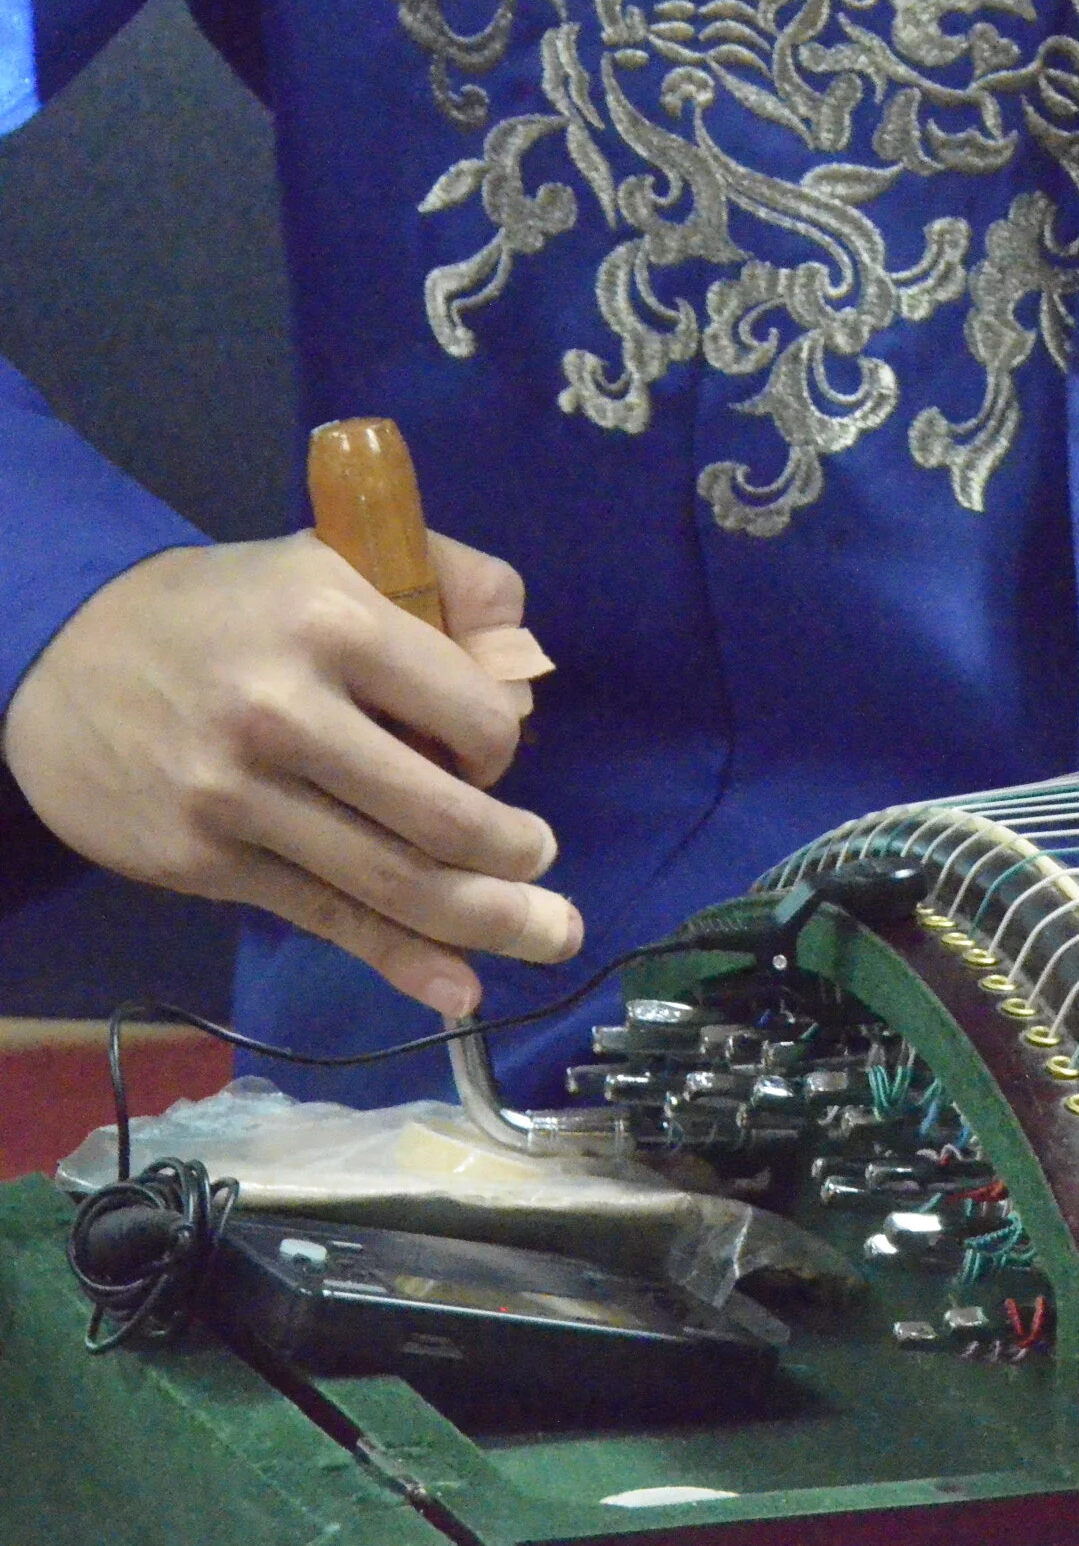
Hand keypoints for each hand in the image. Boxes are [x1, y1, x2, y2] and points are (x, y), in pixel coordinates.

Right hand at [2, 530, 579, 1016]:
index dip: (499, 748)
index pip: (474, 718)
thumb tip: (525, 664)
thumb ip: (450, 585)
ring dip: (492, 920)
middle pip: (443, 818)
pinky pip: (327, 917)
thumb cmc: (228, 609)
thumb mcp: (334, 555)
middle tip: (540, 857)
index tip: (483, 756)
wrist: (58, 648)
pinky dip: (403, 961)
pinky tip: (459, 990)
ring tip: (553, 934)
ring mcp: (239, 794)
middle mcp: (285, 710)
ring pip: (395, 881)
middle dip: (515, 853)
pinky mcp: (204, 858)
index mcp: (333, 620)